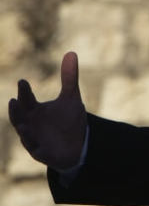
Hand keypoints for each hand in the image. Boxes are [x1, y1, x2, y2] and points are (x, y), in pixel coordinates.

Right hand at [8, 51, 87, 169]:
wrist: (77, 144)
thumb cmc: (68, 119)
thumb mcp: (70, 97)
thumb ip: (69, 77)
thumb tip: (71, 52)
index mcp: (34, 110)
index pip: (26, 99)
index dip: (24, 91)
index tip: (23, 81)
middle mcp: (31, 124)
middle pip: (20, 117)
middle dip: (16, 110)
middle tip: (13, 101)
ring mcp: (35, 139)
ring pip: (25, 135)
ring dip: (23, 130)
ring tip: (23, 124)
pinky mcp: (42, 153)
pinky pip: (37, 151)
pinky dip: (34, 146)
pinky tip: (34, 142)